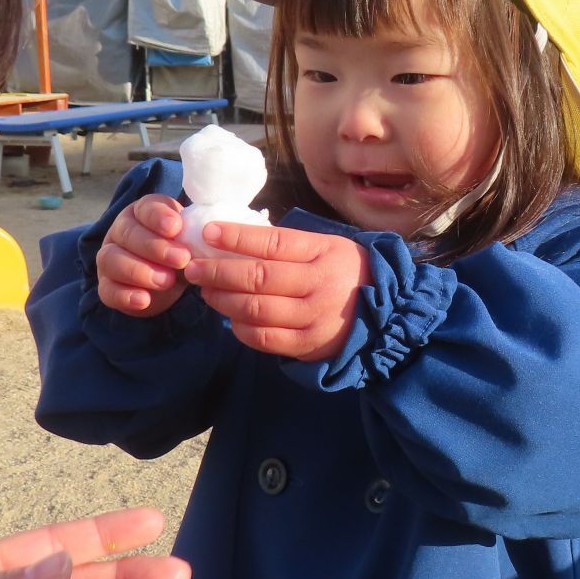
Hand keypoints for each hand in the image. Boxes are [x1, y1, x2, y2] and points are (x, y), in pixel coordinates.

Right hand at [96, 194, 191, 316]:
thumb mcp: (190, 240)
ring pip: (111, 259)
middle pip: (128, 233)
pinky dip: (125, 295)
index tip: (176, 228)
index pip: (145, 207)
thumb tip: (204, 234)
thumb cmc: (180, 252)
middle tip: (181, 259)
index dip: (158, 216)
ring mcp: (109, 258)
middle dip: (155, 247)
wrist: (169, 281)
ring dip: (140, 271)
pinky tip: (144, 300)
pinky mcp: (107, 286)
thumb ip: (194, 235)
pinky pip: (107, 290)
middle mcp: (121, 232)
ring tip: (167, 281)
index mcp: (141, 213)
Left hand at [183, 223, 369, 361]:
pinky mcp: (308, 345)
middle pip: (258, 277)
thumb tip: (237, 239)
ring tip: (206, 291)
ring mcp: (313, 318)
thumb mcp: (327, 247)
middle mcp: (318, 285)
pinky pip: (265, 338)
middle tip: (193, 267)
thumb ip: (289, 245)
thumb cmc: (345, 273)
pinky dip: (241, 328)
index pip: (273, 243)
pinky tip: (230, 317)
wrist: (385, 315)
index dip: (237, 237)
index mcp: (323, 253)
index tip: (209, 233)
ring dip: (223, 300)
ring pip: (256, 309)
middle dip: (218, 272)